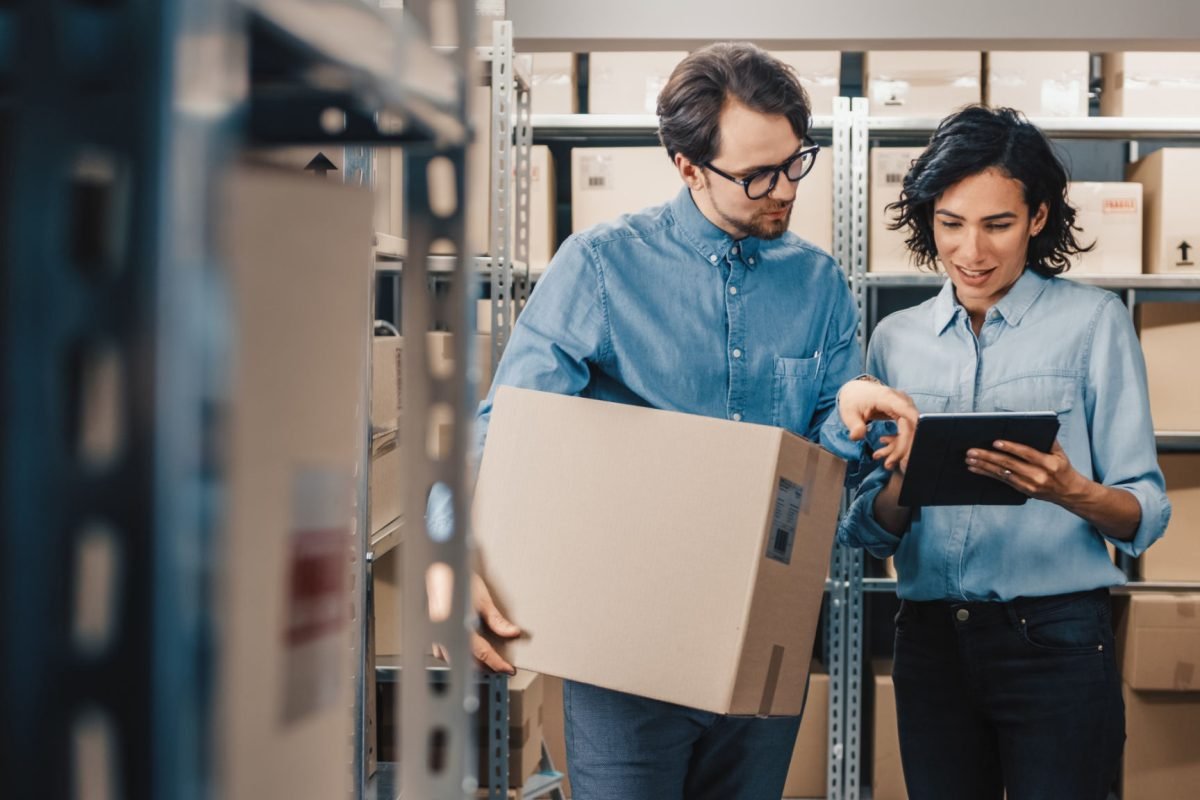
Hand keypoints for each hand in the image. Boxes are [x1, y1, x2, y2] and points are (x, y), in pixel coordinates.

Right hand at [429, 571, 520, 674]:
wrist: (439, 570)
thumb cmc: (457, 580)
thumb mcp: (482, 599)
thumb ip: (497, 620)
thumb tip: (512, 632)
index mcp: (459, 626)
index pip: (482, 653)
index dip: (496, 663)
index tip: (507, 669)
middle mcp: (446, 634)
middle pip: (467, 661)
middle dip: (485, 666)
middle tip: (500, 665)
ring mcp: (437, 634)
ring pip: (454, 658)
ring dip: (471, 662)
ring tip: (486, 659)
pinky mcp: (433, 632)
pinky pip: (444, 651)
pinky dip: (457, 654)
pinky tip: (465, 649)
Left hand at [837, 380, 918, 470]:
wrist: (855, 391)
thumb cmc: (853, 400)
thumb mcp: (849, 413)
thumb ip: (854, 426)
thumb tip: (857, 437)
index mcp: (887, 397)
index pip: (906, 411)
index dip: (914, 426)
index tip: (917, 443)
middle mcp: (901, 400)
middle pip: (910, 425)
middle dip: (902, 447)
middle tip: (888, 464)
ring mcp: (904, 406)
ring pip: (911, 430)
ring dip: (901, 448)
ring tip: (886, 462)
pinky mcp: (904, 413)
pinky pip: (908, 430)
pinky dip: (900, 443)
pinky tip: (887, 451)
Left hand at [965, 439, 1086, 504]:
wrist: (1069, 492)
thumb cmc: (1062, 467)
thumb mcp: (1060, 453)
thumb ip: (1048, 440)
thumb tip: (1033, 425)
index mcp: (1049, 463)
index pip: (1026, 454)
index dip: (1010, 447)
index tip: (995, 442)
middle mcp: (1038, 475)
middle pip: (1009, 464)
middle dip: (988, 457)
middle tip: (972, 451)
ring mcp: (1029, 485)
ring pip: (1002, 473)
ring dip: (983, 465)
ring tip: (970, 458)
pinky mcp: (1022, 490)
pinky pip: (1001, 481)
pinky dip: (986, 473)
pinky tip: (975, 468)